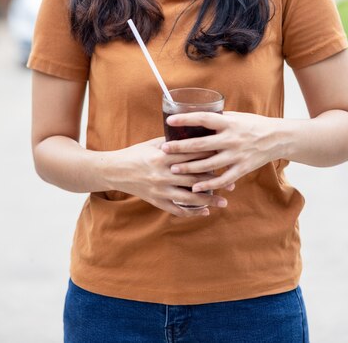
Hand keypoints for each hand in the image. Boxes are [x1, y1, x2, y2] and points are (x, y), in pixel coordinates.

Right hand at [108, 137, 229, 217]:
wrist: (115, 170)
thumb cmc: (136, 153)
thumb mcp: (153, 143)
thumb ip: (173, 142)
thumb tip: (194, 135)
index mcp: (163, 155)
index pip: (192, 156)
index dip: (211, 158)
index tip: (226, 159)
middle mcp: (163, 173)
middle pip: (195, 178)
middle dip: (215, 182)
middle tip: (233, 184)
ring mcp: (160, 189)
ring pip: (189, 197)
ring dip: (209, 201)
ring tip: (224, 202)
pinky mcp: (155, 200)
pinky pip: (176, 209)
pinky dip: (192, 212)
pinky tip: (204, 212)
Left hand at [161, 111, 282, 193]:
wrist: (277, 138)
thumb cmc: (253, 124)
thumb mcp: (235, 117)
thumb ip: (217, 120)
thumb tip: (196, 119)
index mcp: (228, 123)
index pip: (203, 119)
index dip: (186, 120)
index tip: (170, 121)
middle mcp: (231, 139)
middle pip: (201, 145)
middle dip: (180, 148)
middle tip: (164, 150)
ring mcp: (237, 155)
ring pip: (208, 165)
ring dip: (189, 168)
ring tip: (173, 168)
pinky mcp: (242, 168)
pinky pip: (223, 179)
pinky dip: (209, 184)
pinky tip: (196, 187)